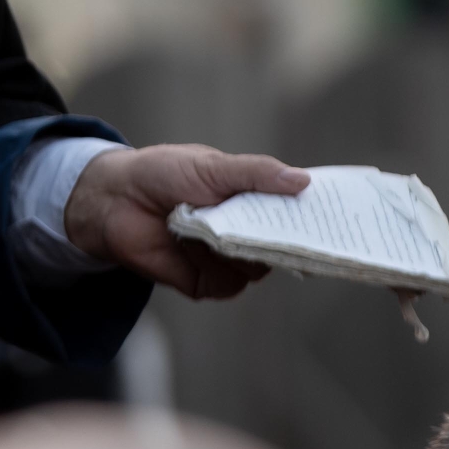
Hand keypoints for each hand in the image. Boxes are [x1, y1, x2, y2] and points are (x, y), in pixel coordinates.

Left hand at [65, 143, 309, 302]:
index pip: (297, 213)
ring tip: (204, 221)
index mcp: (257, 200)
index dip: (314, 216)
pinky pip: (228, 283)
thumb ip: (256, 174)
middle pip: (286, 247)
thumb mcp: (213, 165)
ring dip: (234, 247)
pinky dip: (210, 262)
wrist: (116, 199)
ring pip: (257, 268)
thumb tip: (304, 180)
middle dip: (281, 239)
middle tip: (272, 225)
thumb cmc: (165, 173)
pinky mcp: (208, 283)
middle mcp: (249, 232)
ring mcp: (230, 259)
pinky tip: (189, 241)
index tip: (332, 216)